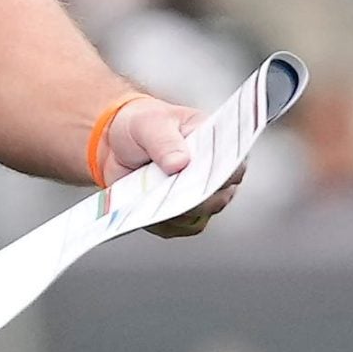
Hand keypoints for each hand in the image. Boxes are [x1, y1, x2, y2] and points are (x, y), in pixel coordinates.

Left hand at [101, 97, 242, 238]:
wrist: (117, 143)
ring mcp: (198, 198)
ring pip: (196, 217)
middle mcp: (215, 176)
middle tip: (167, 191)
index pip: (234, 166)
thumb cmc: (143, 125)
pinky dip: (159, 223)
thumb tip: (179, 163)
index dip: (221, 176)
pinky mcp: (179, 215)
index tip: (201, 178)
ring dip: (172, 211)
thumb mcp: (149, 123)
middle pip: (216, 198)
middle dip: (191, 197)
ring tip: (150, 198)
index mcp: (219, 146)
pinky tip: (144, 210)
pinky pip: (175, 228)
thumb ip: (164, 140)